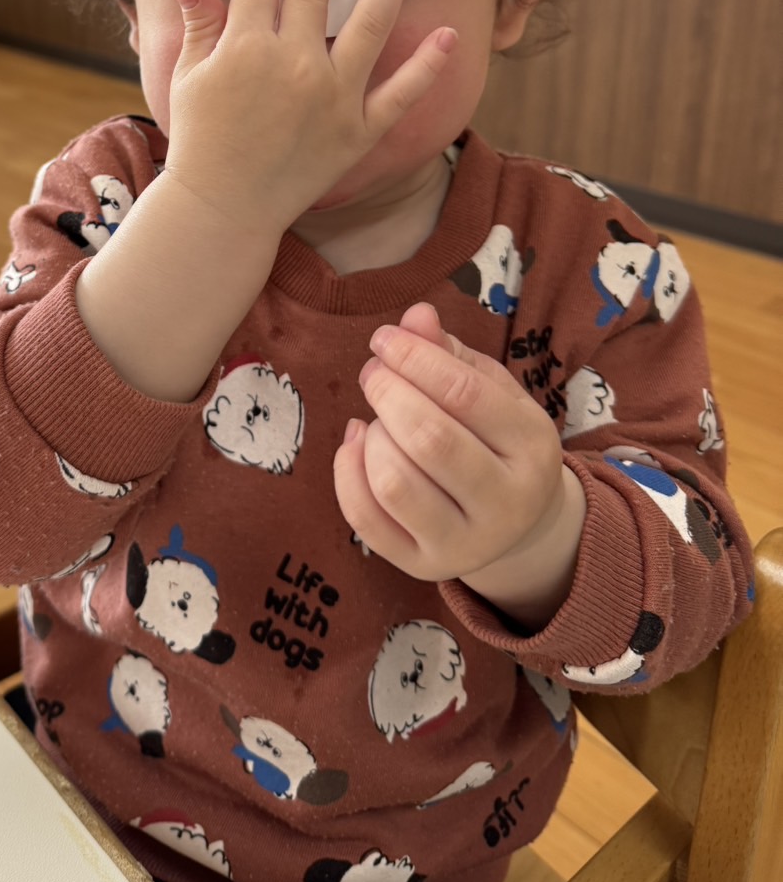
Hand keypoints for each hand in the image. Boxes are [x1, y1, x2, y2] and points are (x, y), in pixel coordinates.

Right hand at [164, 0, 455, 234]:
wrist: (225, 207)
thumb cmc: (202, 141)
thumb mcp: (189, 79)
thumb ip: (198, 27)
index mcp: (247, 48)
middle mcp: (295, 64)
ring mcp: (332, 96)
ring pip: (369, 24)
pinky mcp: (358, 130)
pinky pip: (401, 93)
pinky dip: (427, 65)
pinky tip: (449, 34)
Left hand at [334, 303, 585, 627]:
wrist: (518, 525)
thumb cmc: (494, 439)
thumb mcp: (490, 390)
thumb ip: (450, 352)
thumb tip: (415, 315)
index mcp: (533, 448)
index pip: (465, 393)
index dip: (414, 357)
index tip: (384, 338)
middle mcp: (506, 504)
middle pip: (429, 439)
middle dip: (388, 392)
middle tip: (373, 371)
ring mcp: (465, 544)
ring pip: (394, 482)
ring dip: (374, 435)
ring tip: (379, 418)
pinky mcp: (423, 565)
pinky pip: (366, 520)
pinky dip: (347, 471)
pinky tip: (357, 443)